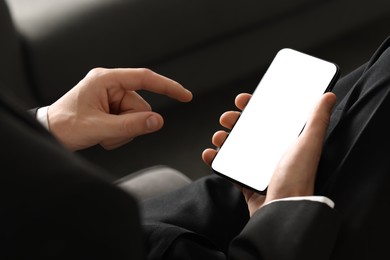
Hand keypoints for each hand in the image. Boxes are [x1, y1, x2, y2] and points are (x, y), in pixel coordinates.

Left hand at [48, 68, 191, 150]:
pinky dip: (120, 133)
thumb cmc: (65, 126)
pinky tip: (103, 135)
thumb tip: (158, 121)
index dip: (167, 86)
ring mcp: (111, 97)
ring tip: (104, 134)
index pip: (144, 78)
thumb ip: (130, 125)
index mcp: (106, 80)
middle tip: (109, 133)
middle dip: (130, 124)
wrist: (49, 133)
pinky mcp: (111, 108)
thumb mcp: (99, 128)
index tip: (185, 96)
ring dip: (124, 131)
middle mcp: (110, 85)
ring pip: (137, 116)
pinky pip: (129, 122)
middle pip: (141, 105)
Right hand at [202, 92, 335, 216]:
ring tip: (219, 136)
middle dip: (235, 121)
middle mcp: (273, 154)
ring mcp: (258, 169)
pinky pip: (229, 168)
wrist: (283, 211)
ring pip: (237, 148)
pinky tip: (210, 154)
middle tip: (227, 118)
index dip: (254, 107)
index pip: (269, 119)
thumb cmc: (297, 179)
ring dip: (224, 139)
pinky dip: (217, 160)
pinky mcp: (247, 183)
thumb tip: (328, 96)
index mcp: (287, 143)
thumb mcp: (309, 144)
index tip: (243, 100)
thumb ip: (317, 120)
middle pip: (249, 131)